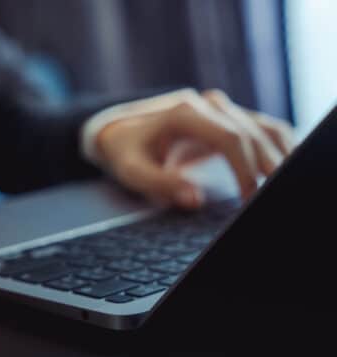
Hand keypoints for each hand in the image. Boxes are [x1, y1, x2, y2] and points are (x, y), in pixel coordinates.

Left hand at [95, 89, 295, 207]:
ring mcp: (222, 109)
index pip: (230, 138)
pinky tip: (286, 167)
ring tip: (285, 185)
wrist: (122, 130)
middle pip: (252, 133)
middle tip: (274, 196)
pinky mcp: (230, 118)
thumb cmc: (126, 151)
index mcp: (185, 112)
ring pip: (264, 128)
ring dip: (280, 156)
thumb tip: (196, 199)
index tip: (249, 198)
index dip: (245, 169)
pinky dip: (280, 147)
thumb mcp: (131, 171)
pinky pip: (264, 129)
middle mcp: (208, 104)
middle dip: (268, 167)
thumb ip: (160, 183)